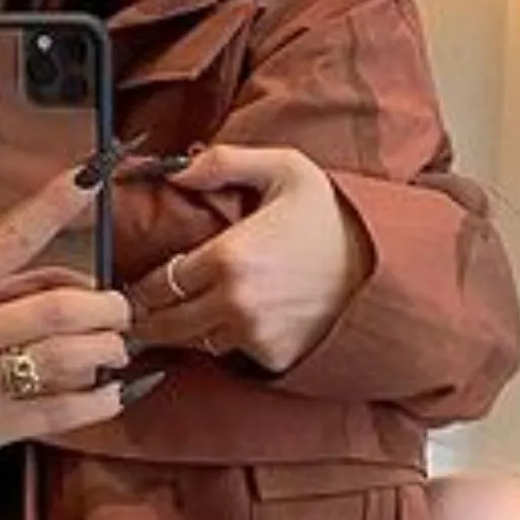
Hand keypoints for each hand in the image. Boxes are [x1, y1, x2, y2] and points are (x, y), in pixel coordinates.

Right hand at [0, 167, 133, 500]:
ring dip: (106, 351)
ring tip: (115, 349)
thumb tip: (68, 284)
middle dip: (105, 308)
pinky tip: (112, 393)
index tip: (89, 175)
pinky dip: (97, 402)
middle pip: (56, 309)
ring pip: (65, 359)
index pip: (5, 239)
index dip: (51, 206)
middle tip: (119, 310)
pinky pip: (58, 412)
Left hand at [127, 145, 372, 372]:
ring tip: (180, 314)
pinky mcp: (274, 356)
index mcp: (229, 257)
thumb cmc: (331, 215)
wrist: (383, 264)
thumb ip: (223, 162)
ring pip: (194, 342)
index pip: (157, 283)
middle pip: (165, 324)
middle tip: (139, 311)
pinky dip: (225, 341)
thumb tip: (173, 170)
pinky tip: (228, 321)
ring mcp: (255, 335)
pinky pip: (231, 353)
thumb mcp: (285, 168)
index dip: (141, 285)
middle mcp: (236, 303)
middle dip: (148, 318)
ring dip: (184, 330)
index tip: (135, 283)